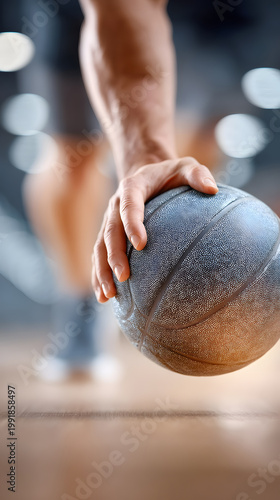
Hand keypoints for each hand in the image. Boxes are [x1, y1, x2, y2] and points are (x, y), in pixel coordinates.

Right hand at [92, 157, 217, 301]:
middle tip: (124, 276)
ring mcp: (109, 221)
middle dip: (113, 255)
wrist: (147, 173)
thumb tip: (213, 190)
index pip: (129, 206)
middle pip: (109, 232)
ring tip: (108, 295)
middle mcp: (115, 205)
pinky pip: (101, 255)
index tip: (141, 245)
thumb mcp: (186, 166)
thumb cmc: (171, 174)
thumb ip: (197, 174)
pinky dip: (100, 275)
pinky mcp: (109, 235)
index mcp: (132, 187)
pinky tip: (106, 298)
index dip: (132, 224)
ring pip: (100, 247)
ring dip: (102, 271)